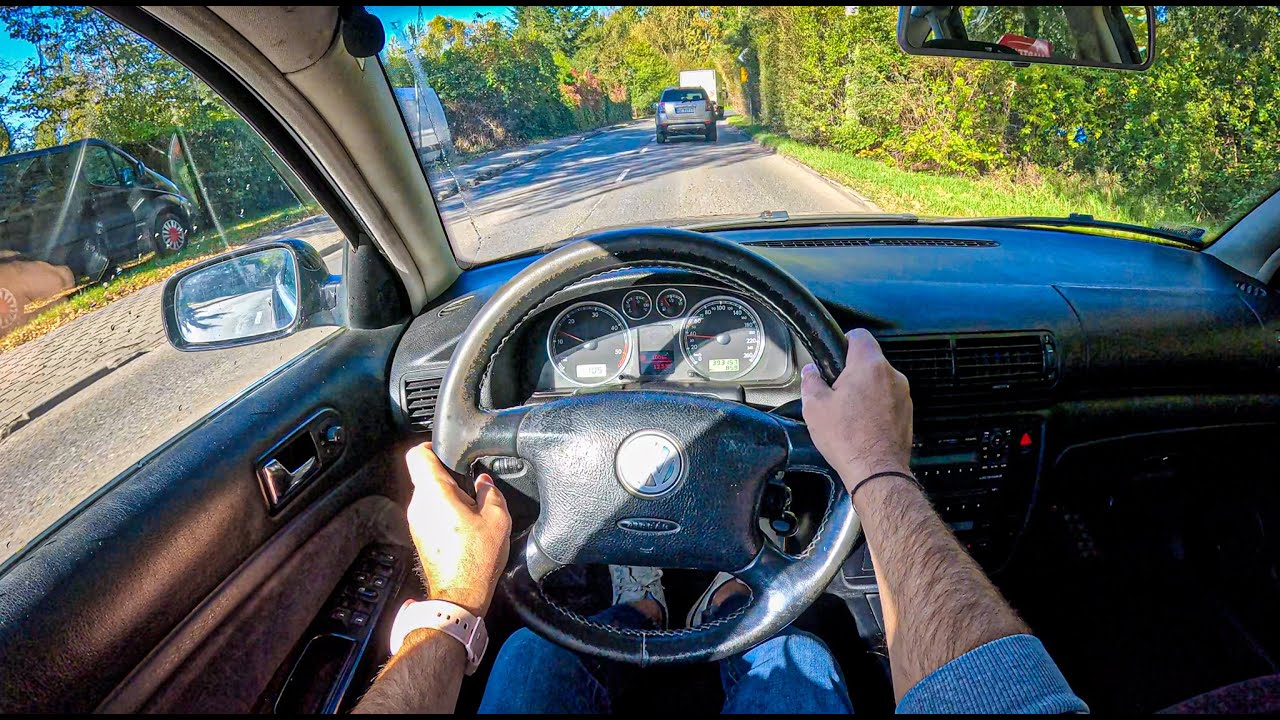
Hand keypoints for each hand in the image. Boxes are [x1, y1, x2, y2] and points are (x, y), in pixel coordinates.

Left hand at [405, 442, 510, 616]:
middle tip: (471, 490)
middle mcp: (418, 504)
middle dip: (448, 478)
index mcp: (434, 492)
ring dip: (446, 498)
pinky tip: (464, 528)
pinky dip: (443, 514)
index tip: (447, 452)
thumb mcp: (497, 518)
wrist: (459, 595)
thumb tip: (485, 482)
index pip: (417, 454)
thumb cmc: (476, 558)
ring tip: (470, 513)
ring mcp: (415, 522)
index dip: (431, 447)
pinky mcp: (419, 536)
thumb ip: (490, 492)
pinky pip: (429, 514)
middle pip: (426, 476)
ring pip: (428, 496)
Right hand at [800, 328, 913, 490]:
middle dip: (852, 372)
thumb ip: (811, 381)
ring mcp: (903, 395)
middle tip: (835, 391)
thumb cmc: (847, 438)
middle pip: (869, 361)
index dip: (844, 342)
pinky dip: (876, 407)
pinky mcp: (907, 413)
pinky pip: (889, 400)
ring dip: (865, 391)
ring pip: (880, 382)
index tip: (835, 356)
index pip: (859, 335)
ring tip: (848, 413)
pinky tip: (862, 425)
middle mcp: (892, 375)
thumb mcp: (815, 407)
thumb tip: (811, 372)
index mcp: (869, 366)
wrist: (876, 471)